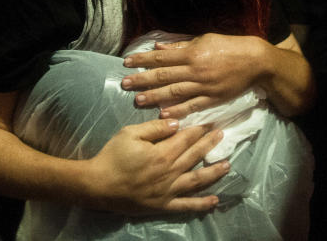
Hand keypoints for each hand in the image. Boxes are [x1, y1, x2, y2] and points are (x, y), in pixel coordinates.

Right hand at [83, 118, 228, 213]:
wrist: (98, 185)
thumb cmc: (113, 156)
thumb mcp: (129, 133)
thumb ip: (154, 128)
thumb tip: (175, 123)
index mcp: (162, 153)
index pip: (186, 138)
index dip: (200, 129)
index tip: (212, 121)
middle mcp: (169, 172)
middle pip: (194, 155)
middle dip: (210, 144)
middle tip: (223, 134)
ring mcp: (168, 191)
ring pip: (196, 180)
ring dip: (213, 172)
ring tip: (227, 164)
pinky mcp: (163, 205)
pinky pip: (186, 205)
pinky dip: (201, 204)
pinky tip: (215, 200)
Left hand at [122, 33, 266, 118]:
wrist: (255, 61)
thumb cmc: (229, 46)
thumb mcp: (204, 39)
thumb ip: (180, 46)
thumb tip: (158, 48)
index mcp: (192, 53)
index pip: (162, 57)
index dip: (143, 59)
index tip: (127, 62)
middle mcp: (195, 70)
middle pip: (164, 75)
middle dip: (142, 79)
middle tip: (125, 84)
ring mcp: (204, 86)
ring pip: (174, 92)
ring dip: (155, 97)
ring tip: (138, 100)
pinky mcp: (213, 98)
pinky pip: (192, 106)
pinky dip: (177, 111)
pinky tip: (164, 115)